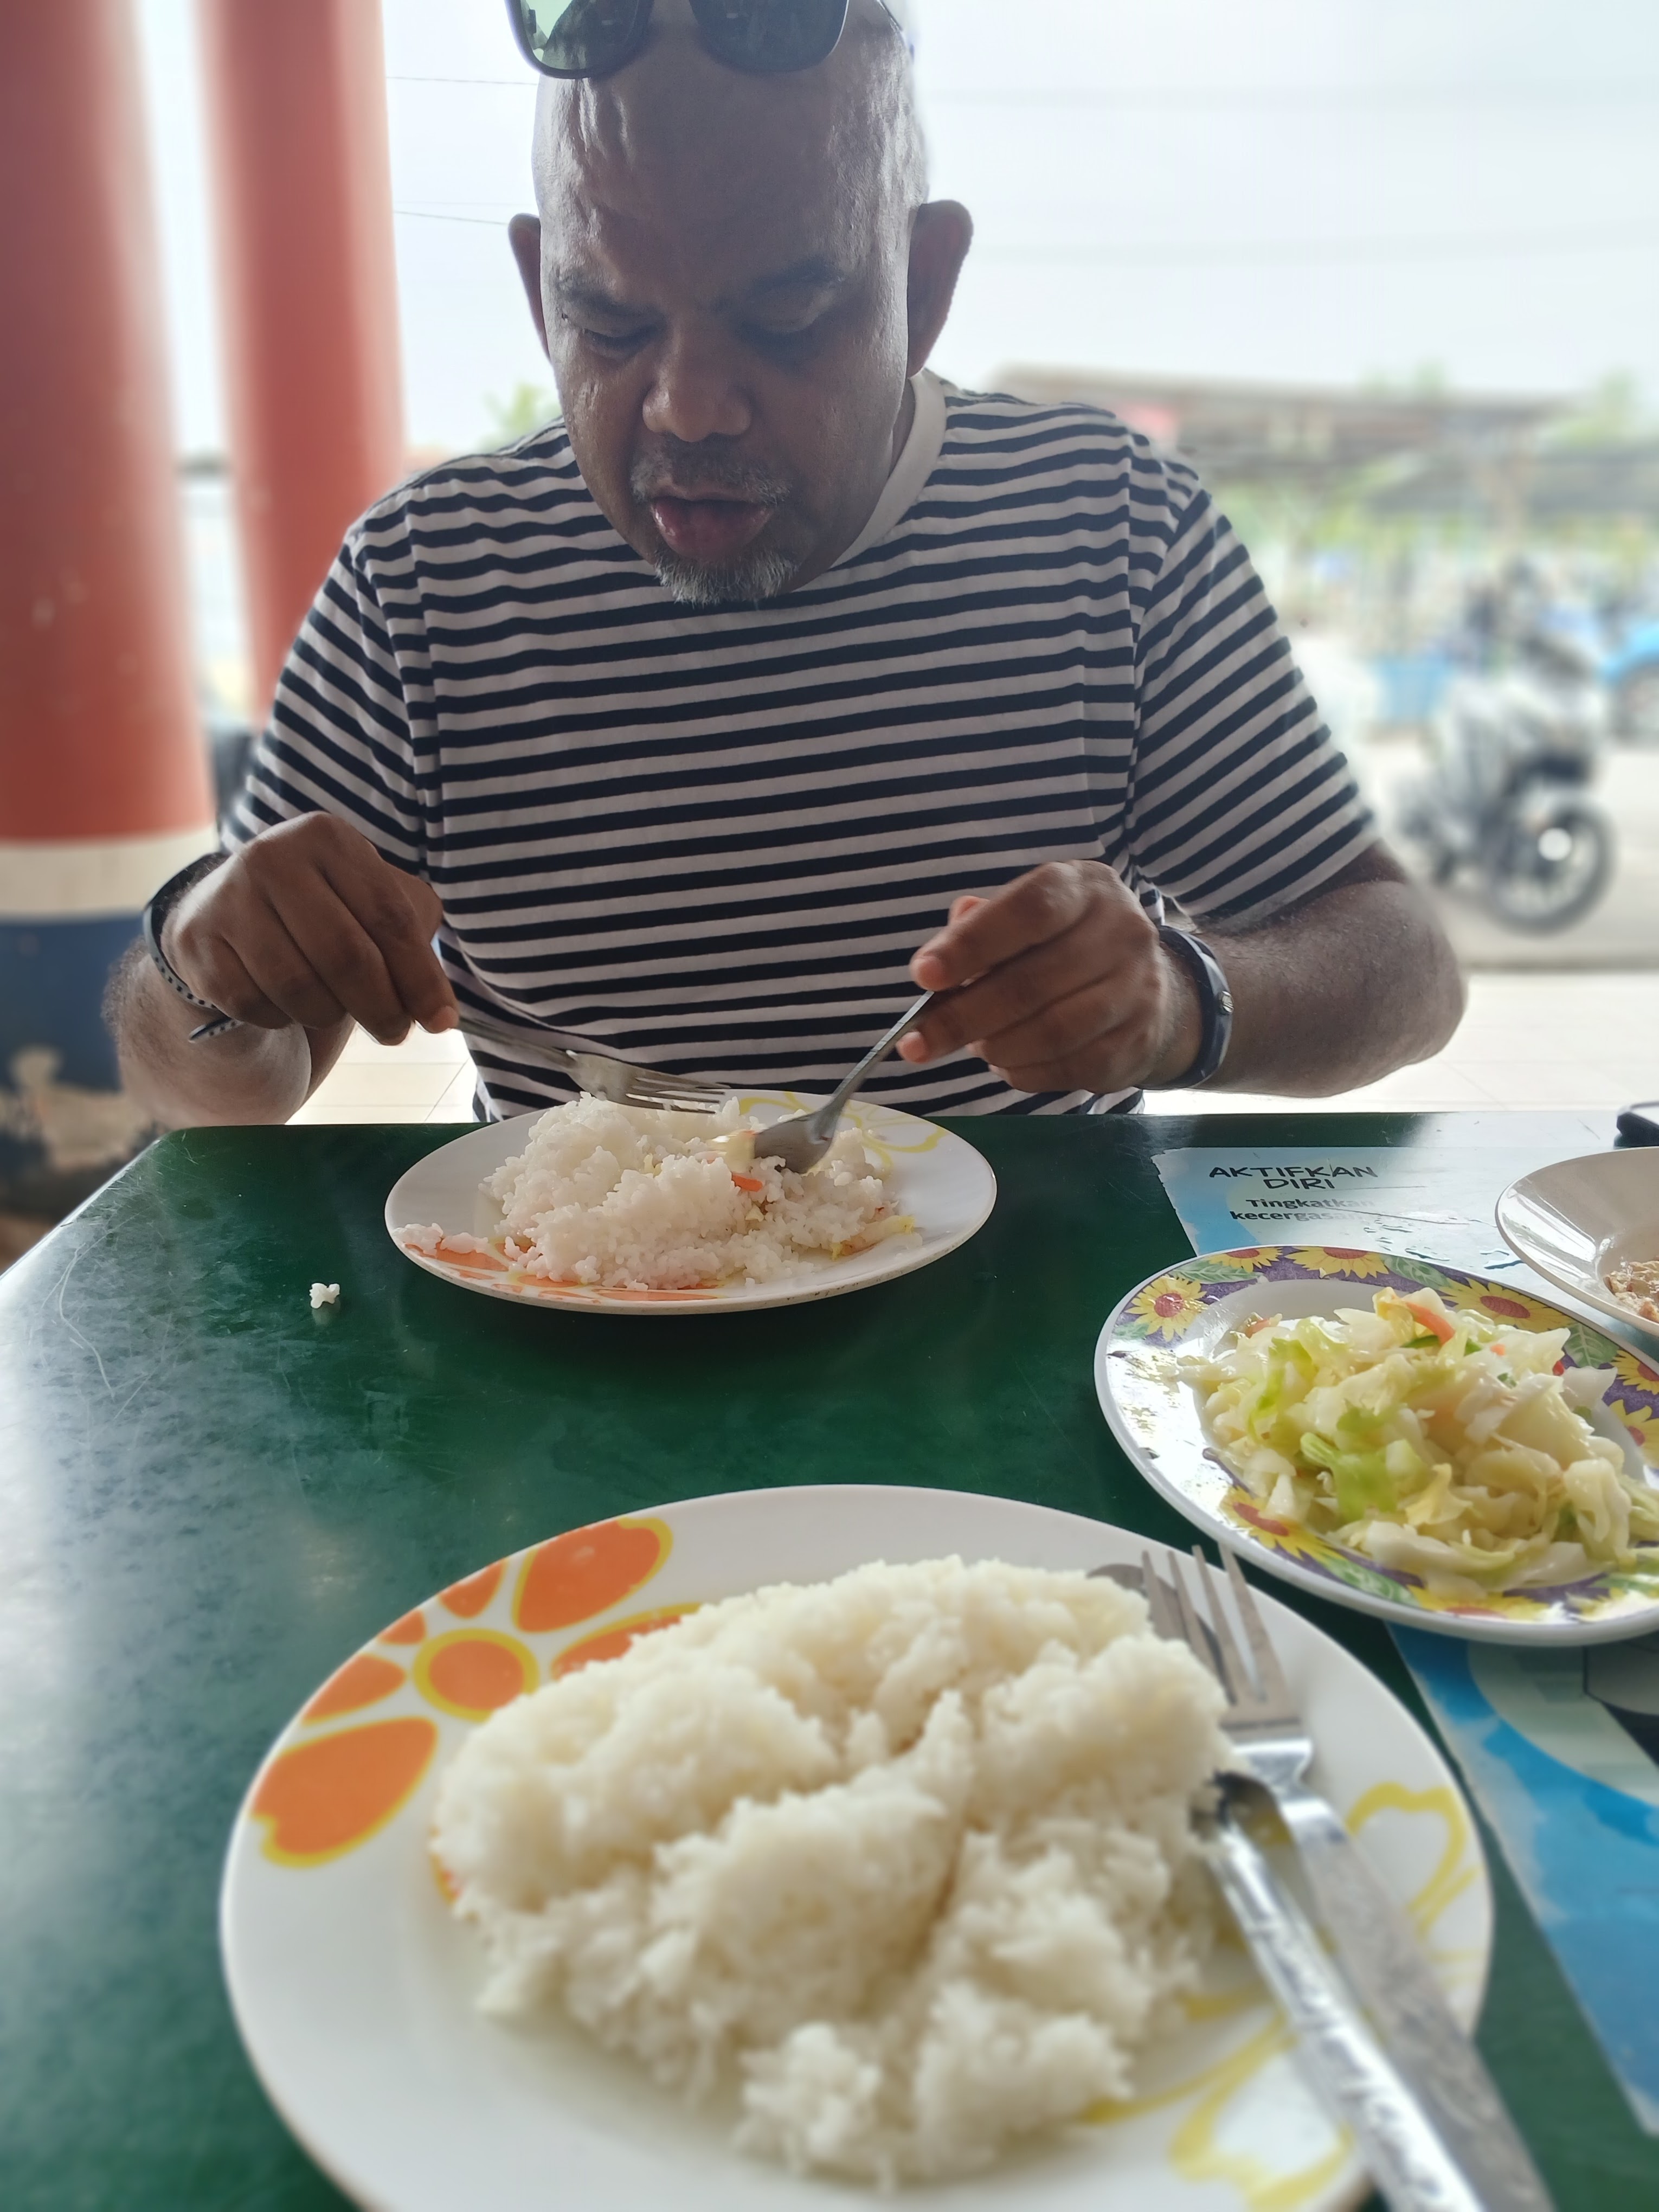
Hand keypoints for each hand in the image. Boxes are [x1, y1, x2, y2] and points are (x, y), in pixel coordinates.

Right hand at [164, 816, 457, 1045]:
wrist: (232, 916)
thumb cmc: (327, 912)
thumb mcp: (374, 902)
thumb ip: (413, 942)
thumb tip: (436, 1013)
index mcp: (326, 837)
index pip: (389, 918)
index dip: (421, 978)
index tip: (441, 1022)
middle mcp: (271, 857)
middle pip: (346, 957)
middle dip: (381, 1008)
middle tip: (395, 1033)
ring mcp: (227, 899)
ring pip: (299, 989)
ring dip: (329, 1015)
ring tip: (336, 1008)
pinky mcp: (196, 942)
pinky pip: (255, 1005)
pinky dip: (281, 1018)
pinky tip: (286, 1002)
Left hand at [899, 861, 1200, 1093]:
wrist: (1152, 989)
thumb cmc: (1064, 946)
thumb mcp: (1027, 918)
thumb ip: (980, 931)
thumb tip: (935, 962)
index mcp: (1087, 888)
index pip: (1029, 911)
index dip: (972, 945)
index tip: (923, 976)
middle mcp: (1123, 932)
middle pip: (1032, 983)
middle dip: (963, 1017)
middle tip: (917, 1043)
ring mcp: (1138, 990)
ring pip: (1051, 1032)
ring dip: (995, 1047)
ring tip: (973, 1046)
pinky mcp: (1137, 1041)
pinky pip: (1067, 1068)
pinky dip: (1023, 1071)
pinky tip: (1006, 1062)